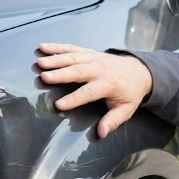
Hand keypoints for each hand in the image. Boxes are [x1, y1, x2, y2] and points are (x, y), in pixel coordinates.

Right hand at [37, 43, 152, 137]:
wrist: (139, 70)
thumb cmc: (130, 92)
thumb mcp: (126, 109)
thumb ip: (113, 121)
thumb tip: (102, 132)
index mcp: (109, 84)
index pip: (89, 92)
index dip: (74, 99)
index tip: (59, 105)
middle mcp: (100, 69)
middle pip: (78, 71)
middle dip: (60, 74)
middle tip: (44, 77)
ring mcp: (93, 58)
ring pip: (72, 58)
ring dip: (55, 59)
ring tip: (40, 62)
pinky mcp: (89, 52)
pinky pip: (71, 48)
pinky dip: (57, 47)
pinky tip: (42, 47)